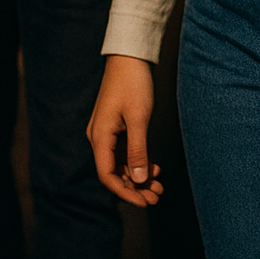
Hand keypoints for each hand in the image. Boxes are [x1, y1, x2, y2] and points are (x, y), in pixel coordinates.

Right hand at [87, 53, 162, 205]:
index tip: (144, 202)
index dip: (125, 192)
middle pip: (114, 173)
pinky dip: (139, 162)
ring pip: (121, 164)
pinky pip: (125, 152)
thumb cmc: (133, 83)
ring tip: (159, 187)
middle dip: (135, 187)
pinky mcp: (117, 127)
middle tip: (156, 198)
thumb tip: (137, 180)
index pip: (108, 175)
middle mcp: (100, 137)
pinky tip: (154, 168)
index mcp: (99, 136)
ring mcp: (108, 133)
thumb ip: (137, 150)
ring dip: (138, 177)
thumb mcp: (138, 118)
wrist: (130, 56)